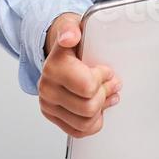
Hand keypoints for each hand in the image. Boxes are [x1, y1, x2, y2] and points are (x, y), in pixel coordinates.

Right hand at [38, 12, 121, 137]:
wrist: (58, 54)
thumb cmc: (71, 44)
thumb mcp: (73, 28)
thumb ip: (71, 29)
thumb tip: (70, 36)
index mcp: (53, 67)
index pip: (87, 86)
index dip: (103, 78)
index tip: (105, 70)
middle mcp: (47, 88)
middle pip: (88, 107)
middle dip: (105, 94)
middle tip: (111, 83)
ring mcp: (49, 105)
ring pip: (85, 122)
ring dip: (100, 109)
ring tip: (106, 96)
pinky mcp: (53, 116)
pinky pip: (78, 131)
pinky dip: (92, 123)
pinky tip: (97, 109)